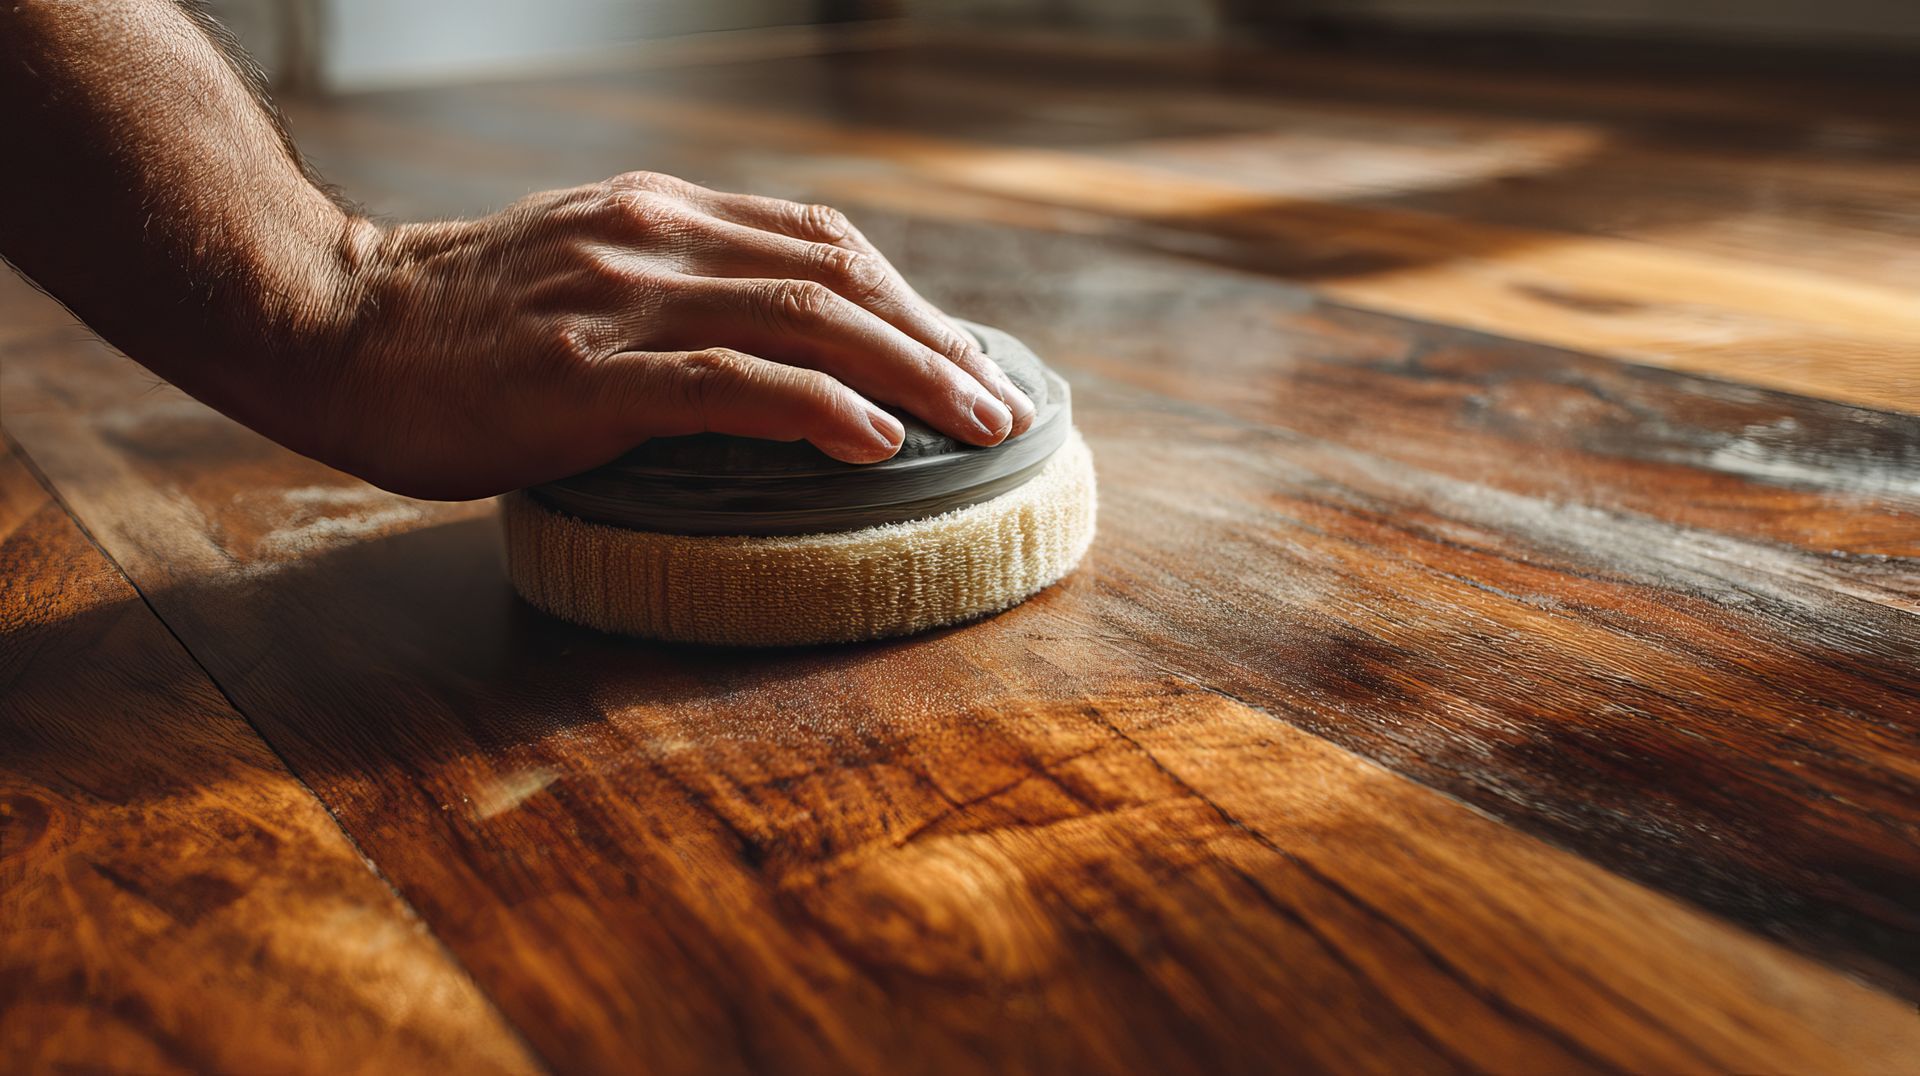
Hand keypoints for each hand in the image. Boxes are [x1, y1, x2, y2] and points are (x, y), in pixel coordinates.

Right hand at [309, 172, 1035, 499]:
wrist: (331, 326)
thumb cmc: (458, 327)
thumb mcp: (580, 274)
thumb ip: (669, 294)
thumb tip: (766, 356)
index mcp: (659, 214)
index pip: (819, 242)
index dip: (905, 297)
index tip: (957, 354)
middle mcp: (654, 240)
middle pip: (836, 277)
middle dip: (933, 342)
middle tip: (1000, 405)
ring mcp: (621, 302)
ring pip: (804, 322)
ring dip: (908, 375)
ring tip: (976, 427)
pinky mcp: (587, 375)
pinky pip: (727, 385)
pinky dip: (814, 408)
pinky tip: (873, 443)